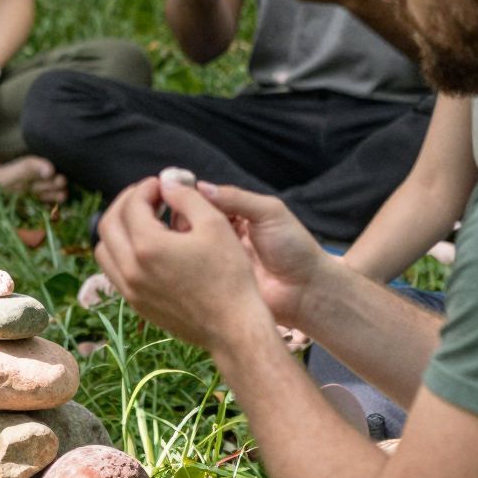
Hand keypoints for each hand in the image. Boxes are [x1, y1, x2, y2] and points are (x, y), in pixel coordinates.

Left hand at [95, 177, 269, 350]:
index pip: (133, 204)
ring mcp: (131, 289)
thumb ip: (185, 197)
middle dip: (126, 202)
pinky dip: (120, 252)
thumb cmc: (229, 274)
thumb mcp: (214, 223)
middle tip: (147, 195)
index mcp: (148, 246)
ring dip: (117, 227)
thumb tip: (166, 184)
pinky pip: (113, 271)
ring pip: (104, 249)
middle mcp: (131, 269)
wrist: (233, 326)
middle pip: (109, 223)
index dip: (146, 187)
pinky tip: (144, 246)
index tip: (162, 184)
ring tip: (142, 219)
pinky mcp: (137, 304)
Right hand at [195, 183, 327, 327]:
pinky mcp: (215, 281)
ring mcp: (218, 259)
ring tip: (181, 240)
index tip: (171, 196)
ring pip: (189, 245)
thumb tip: (200, 186)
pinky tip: (181, 260)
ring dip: (182, 241)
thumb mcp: (269, 213)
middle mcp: (224, 235)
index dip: (190, 199)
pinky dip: (186, 263)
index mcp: (238, 214)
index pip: (205, 201)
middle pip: (193, 222)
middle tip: (182, 223)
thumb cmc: (294, 248)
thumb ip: (237, 198)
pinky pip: (194, 270)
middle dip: (184, 219)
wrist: (306, 292)